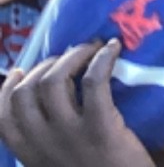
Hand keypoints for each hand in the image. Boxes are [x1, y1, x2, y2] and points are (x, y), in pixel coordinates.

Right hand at [0, 41, 155, 166]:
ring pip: (55, 80)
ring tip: (91, 48)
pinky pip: (94, 81)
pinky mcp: (101, 127)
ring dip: (73, 55)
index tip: (20, 70)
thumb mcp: (56, 163)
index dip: (7, 88)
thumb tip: (44, 103)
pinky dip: (102, 58)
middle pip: (27, 91)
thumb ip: (45, 140)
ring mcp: (69, 135)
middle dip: (45, 65)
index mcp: (28, 154)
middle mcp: (41, 143)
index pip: (3, 117)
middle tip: (67, 57)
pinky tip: (113, 48)